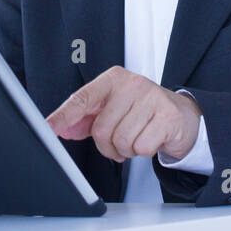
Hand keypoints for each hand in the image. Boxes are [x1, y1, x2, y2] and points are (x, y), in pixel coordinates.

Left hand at [47, 66, 200, 163]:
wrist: (182, 115)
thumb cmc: (143, 111)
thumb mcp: (113, 109)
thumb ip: (86, 118)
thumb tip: (63, 129)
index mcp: (113, 79)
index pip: (82, 98)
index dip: (63, 116)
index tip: (48, 128)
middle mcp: (132, 84)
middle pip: (101, 128)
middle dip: (107, 145)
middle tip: (118, 142)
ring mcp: (152, 98)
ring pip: (121, 140)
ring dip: (126, 149)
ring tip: (136, 139)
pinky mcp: (168, 116)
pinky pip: (142, 147)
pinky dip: (143, 151)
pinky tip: (150, 139)